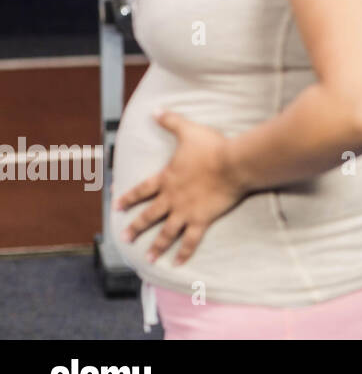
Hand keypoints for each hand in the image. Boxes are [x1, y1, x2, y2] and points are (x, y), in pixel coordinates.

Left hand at [115, 111, 246, 264]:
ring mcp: (186, 211)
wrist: (233, 163)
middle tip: (125, 237)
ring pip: (166, 232)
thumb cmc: (212, 147)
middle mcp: (172, 198)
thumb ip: (171, 121)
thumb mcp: (188, 131)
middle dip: (136, 226)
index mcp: (167, 178)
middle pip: (150, 215)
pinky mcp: (202, 219)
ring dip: (156, 245)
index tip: (117, 206)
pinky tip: (178, 263)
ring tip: (147, 257)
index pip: (142, 190)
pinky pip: (191, 239)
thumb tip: (155, 110)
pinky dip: (184, 252)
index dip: (129, 197)